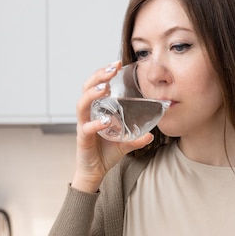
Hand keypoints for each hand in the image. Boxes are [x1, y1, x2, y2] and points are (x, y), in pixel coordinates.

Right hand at [72, 62, 153, 192]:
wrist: (94, 172)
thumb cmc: (106, 153)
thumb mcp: (125, 143)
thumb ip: (136, 138)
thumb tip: (152, 134)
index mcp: (96, 110)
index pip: (96, 85)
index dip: (104, 73)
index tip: (117, 64)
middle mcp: (87, 115)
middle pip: (86, 89)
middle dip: (98, 76)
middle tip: (112, 69)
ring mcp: (83, 125)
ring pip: (82, 104)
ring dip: (93, 94)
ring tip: (105, 88)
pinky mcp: (82, 139)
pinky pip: (86, 128)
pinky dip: (96, 124)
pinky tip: (106, 121)